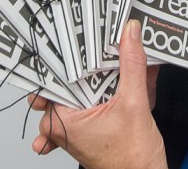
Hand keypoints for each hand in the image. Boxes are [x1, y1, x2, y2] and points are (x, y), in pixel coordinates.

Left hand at [28, 20, 166, 168]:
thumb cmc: (133, 160)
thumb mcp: (134, 104)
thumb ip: (132, 65)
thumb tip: (129, 34)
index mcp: (63, 119)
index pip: (52, 76)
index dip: (62, 51)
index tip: (71, 31)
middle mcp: (63, 124)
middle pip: (66, 77)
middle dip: (82, 59)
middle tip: (93, 35)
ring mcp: (74, 125)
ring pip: (79, 85)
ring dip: (95, 72)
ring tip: (111, 55)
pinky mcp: (88, 126)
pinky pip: (90, 97)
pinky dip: (103, 86)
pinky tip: (116, 77)